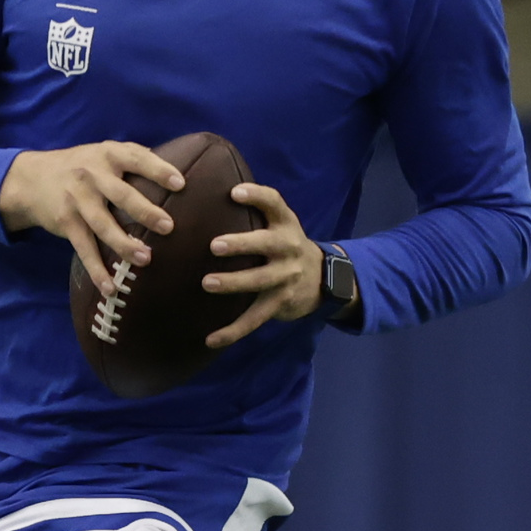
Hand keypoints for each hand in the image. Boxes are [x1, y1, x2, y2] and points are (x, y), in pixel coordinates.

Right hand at [1, 142, 182, 296]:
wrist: (32, 178)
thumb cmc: (80, 166)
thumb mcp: (103, 153)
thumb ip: (132, 160)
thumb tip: (176, 171)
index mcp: (109, 154)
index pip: (137, 159)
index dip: (158, 170)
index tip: (180, 184)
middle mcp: (92, 174)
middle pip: (121, 194)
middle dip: (145, 211)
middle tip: (168, 227)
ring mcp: (77, 199)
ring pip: (103, 224)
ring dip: (123, 244)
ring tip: (145, 259)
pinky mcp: (66, 222)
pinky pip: (84, 248)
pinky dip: (96, 270)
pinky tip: (110, 287)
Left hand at [201, 184, 324, 349]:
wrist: (323, 279)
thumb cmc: (286, 245)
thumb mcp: (280, 224)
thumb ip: (256, 210)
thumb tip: (207, 191)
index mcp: (286, 224)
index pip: (274, 203)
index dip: (256, 196)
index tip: (234, 193)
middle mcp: (288, 248)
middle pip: (266, 244)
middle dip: (241, 245)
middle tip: (214, 245)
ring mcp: (285, 277)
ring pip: (259, 282)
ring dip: (233, 283)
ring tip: (208, 283)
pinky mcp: (279, 303)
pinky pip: (254, 319)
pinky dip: (233, 331)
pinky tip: (211, 339)